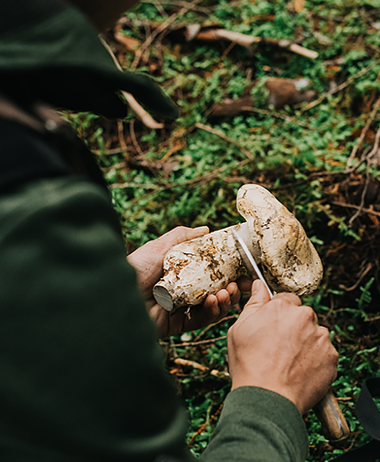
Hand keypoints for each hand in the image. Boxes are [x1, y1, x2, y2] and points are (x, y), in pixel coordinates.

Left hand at [127, 226, 241, 338]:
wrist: (116, 294)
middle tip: (243, 284)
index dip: (229, 271)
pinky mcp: (176, 324)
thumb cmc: (136, 267)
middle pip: (214, 290)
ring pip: (211, 307)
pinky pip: (200, 320)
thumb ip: (182, 236)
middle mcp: (182, 290)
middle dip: (232, 288)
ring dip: (225, 299)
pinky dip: (212, 312)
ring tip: (228, 292)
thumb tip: (206, 229)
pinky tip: (216, 302)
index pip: (210, 272)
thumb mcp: (159, 246)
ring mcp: (180, 307)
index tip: (245, 270)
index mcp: (180, 272)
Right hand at [227, 280, 338, 414]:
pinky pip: (324, 353)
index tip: (273, 326)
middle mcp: (305, 316)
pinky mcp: (331, 357)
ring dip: (305, 342)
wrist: (267, 397)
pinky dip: (315, 359)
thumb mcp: (239, 328)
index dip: (278, 313)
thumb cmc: (249, 363)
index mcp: (282, 306)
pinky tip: (299, 370)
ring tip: (288, 361)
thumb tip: (258, 285)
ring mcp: (321, 337)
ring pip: (314, 333)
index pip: (286, 299)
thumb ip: (254, 303)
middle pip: (302, 315)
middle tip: (278, 346)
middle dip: (293, 326)